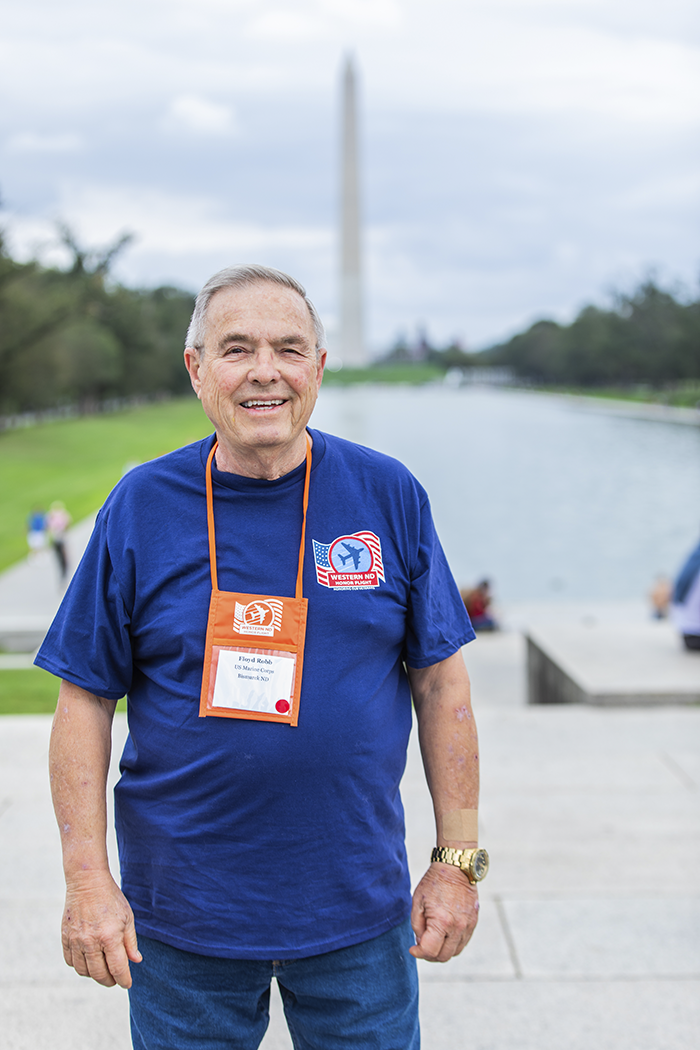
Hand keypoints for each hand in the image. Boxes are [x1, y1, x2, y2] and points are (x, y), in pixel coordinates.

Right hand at [61, 870, 141, 987]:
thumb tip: (136, 961)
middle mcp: (91, 941)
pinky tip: (88, 961)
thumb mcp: (127, 917)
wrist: (87, 882)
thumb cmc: (111, 899)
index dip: (123, 980)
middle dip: (109, 981)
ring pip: (83, 971)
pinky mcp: (65, 937)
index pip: (117, 968)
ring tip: (102, 970)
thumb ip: (130, 942)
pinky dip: (79, 966)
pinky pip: (70, 961)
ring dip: (94, 975)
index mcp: (109, 936)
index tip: (127, 984)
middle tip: (115, 979)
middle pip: (99, 974)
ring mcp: (76, 940)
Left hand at [409, 863, 478, 961]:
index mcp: (442, 922)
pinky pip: (463, 942)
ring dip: (442, 951)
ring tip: (433, 941)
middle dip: (430, 955)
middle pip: (443, 956)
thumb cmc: (434, 882)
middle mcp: (457, 927)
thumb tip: (421, 942)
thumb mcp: (417, 901)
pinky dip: (453, 944)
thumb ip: (417, 925)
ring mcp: (468, 925)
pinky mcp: (474, 922)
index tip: (412, 949)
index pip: (430, 951)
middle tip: (422, 947)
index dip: (418, 953)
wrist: (455, 867)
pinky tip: (444, 935)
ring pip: (455, 952)